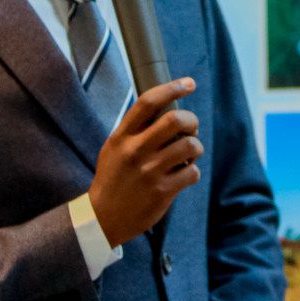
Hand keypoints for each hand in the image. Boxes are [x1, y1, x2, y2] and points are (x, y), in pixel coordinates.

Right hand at [89, 78, 202, 247]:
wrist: (103, 218)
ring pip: (190, 145)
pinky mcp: (162, 191)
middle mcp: (135, 151)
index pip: (148, 102)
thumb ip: (134, 129)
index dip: (172, 88)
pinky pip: (192, 172)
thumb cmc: (113, 177)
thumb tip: (165, 105)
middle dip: (192, 120)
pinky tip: (183, 174)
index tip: (189, 83)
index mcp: (122, 136)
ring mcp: (149, 171)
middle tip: (191, 129)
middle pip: (175, 119)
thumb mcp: (114, 147)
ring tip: (189, 154)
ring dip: (196, 147)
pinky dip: (193, 171)